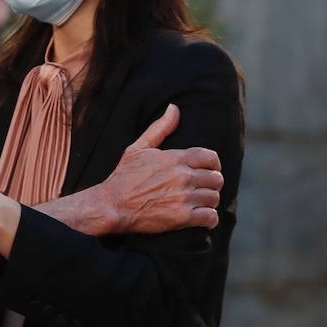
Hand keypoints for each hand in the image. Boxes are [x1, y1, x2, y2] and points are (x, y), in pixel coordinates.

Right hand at [99, 104, 222, 233]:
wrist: (111, 205)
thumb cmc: (123, 177)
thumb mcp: (138, 148)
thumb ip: (160, 128)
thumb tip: (174, 108)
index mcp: (176, 158)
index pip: (211, 158)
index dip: (212, 165)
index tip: (207, 171)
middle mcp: (183, 176)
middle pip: (216, 179)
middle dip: (210, 184)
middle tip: (201, 190)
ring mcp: (184, 197)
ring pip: (214, 198)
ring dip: (208, 201)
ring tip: (199, 204)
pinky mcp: (182, 218)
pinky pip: (210, 217)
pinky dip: (208, 218)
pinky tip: (200, 217)